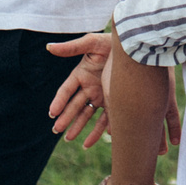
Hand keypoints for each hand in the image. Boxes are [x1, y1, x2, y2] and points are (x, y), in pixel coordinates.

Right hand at [45, 31, 112, 145]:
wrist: (136, 48)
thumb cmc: (112, 42)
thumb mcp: (93, 42)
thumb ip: (72, 47)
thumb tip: (49, 47)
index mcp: (82, 74)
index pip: (67, 90)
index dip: (59, 101)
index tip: (52, 113)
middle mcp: (90, 87)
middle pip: (75, 105)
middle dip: (66, 118)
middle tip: (56, 130)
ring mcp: (101, 96)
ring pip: (87, 115)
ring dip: (78, 127)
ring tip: (69, 139)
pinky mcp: (114, 102)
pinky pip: (105, 120)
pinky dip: (98, 132)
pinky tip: (90, 142)